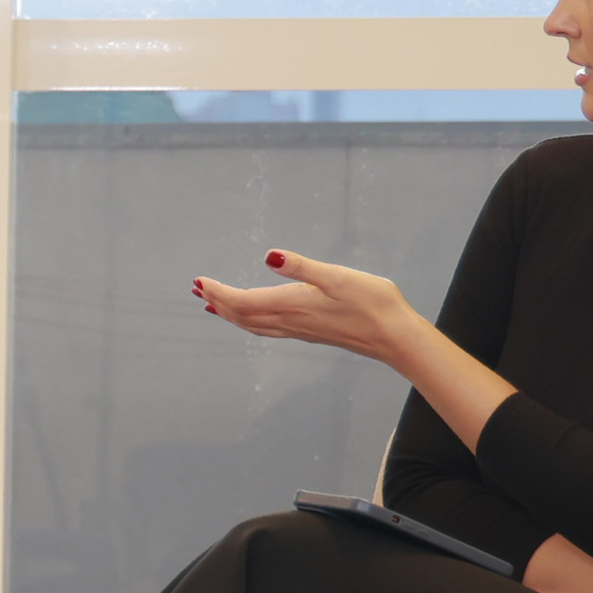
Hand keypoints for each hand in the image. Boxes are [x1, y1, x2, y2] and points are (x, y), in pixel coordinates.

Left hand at [193, 249, 420, 363]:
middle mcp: (291, 321)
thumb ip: (301, 266)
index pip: (244, 301)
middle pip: (243, 316)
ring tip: (216, 305)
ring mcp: (300, 330)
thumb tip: (269, 255)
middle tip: (198, 289)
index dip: (219, 292)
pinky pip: (269, 329)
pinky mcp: (311, 334)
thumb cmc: (372, 304)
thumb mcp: (337, 276)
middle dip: (219, 302)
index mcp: (292, 304)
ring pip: (255, 325)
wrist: (395, 337)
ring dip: (232, 314)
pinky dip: (252, 321)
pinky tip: (255, 317)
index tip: (199, 282)